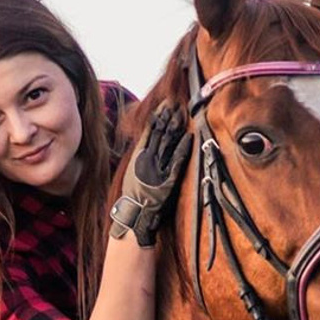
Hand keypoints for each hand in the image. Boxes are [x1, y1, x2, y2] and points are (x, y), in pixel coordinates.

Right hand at [110, 102, 192, 246]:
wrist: (134, 216)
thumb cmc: (132, 199)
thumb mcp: (131, 175)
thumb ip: (139, 161)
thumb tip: (144, 148)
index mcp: (137, 158)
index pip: (147, 132)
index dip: (156, 118)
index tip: (162, 106)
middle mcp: (147, 160)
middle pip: (159, 134)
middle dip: (167, 117)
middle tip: (175, 103)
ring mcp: (158, 169)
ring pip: (167, 143)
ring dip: (175, 127)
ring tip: (181, 113)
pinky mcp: (168, 180)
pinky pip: (176, 161)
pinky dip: (183, 148)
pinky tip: (188, 137)